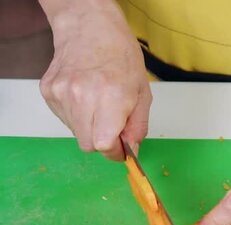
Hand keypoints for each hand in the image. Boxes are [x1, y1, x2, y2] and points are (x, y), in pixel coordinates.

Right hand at [39, 2, 149, 159]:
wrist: (90, 29)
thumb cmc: (121, 57)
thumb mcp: (143, 93)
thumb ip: (138, 126)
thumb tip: (132, 150)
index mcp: (111, 98)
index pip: (103, 145)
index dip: (114, 152)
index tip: (121, 149)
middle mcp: (82, 96)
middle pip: (88, 144)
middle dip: (103, 141)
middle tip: (113, 125)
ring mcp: (61, 93)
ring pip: (76, 133)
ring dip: (90, 127)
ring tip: (98, 103)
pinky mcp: (48, 91)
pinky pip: (65, 118)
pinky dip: (77, 115)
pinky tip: (85, 96)